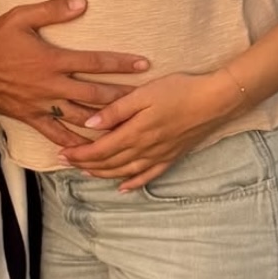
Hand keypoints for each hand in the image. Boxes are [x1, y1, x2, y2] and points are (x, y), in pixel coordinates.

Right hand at [0, 0, 150, 147]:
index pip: (95, 62)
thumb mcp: (21, 17)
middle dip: (123, 97)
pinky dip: (74, 144)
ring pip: (81, 117)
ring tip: (127, 126)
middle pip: (95, 94)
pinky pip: (56, 135)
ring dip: (105, 122)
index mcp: (53, 60)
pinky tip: (90, 151)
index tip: (144, 64)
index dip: (121, 63)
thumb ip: (53, 10)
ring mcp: (42, 105)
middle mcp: (51, 86)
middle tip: (146, 100)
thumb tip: (82, 3)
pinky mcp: (31, 118)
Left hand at [58, 71, 235, 190]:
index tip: (63, 153)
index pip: (100, 150)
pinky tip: (123, 188)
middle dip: (85, 164)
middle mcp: (145, 149)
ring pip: (124, 172)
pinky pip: (148, 176)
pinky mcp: (171, 156)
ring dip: (103, 174)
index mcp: (135, 133)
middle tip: (66, 163)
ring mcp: (158, 156)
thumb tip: (90, 124)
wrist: (215, 101)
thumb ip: (116, 110)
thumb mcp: (144, 94)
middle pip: (109, 163)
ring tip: (86, 173)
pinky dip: (133, 183)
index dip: (80, 154)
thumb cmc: (179, 91)